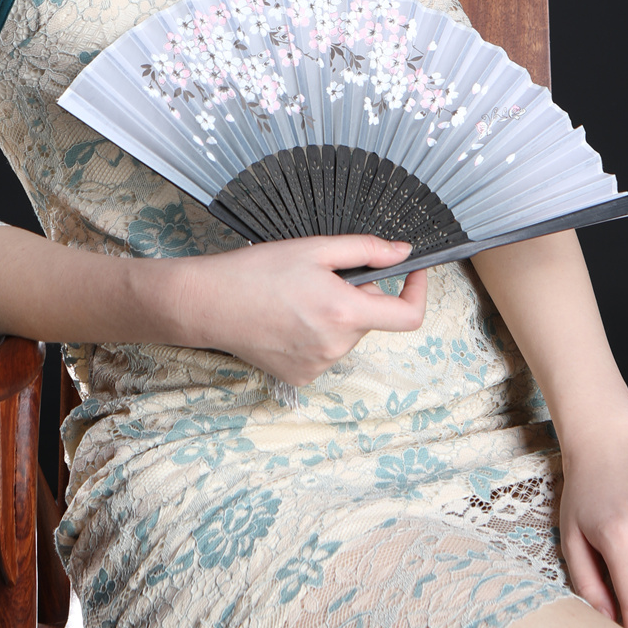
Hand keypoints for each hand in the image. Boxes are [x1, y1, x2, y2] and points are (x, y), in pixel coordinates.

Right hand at [171, 235, 425, 387]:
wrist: (209, 303)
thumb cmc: (258, 270)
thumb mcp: (315, 248)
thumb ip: (367, 250)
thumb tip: (404, 253)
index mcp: (345, 312)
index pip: (408, 317)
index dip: (418, 292)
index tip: (412, 273)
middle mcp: (337, 346)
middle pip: (369, 320)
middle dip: (356, 298)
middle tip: (320, 279)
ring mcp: (318, 366)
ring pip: (346, 336)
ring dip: (334, 318)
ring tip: (296, 300)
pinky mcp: (301, 378)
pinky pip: (324, 353)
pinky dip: (316, 336)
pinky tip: (286, 321)